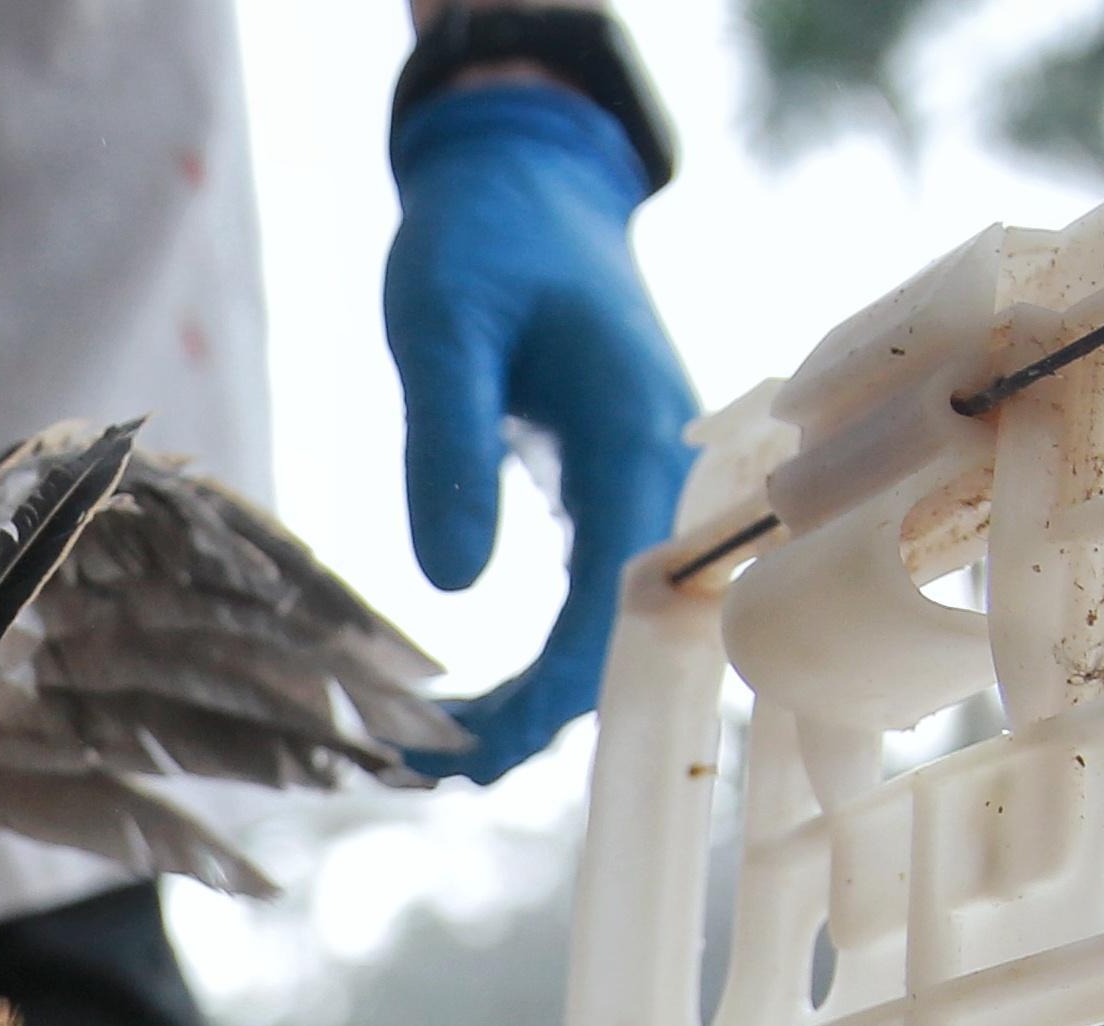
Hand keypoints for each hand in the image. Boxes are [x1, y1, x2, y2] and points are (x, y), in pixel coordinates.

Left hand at [382, 77, 696, 784]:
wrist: (526, 174)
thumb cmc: (482, 234)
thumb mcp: (442, 324)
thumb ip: (446, 446)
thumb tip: (453, 588)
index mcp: (641, 446)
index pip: (615, 616)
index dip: (544, 702)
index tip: (461, 755)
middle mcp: (666, 479)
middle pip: (629, 644)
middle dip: (541, 723)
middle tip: (436, 773)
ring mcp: (649, 487)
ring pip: (618, 631)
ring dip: (544, 701)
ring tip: (449, 753)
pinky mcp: (618, 489)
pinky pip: (600, 599)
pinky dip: (549, 657)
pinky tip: (485, 694)